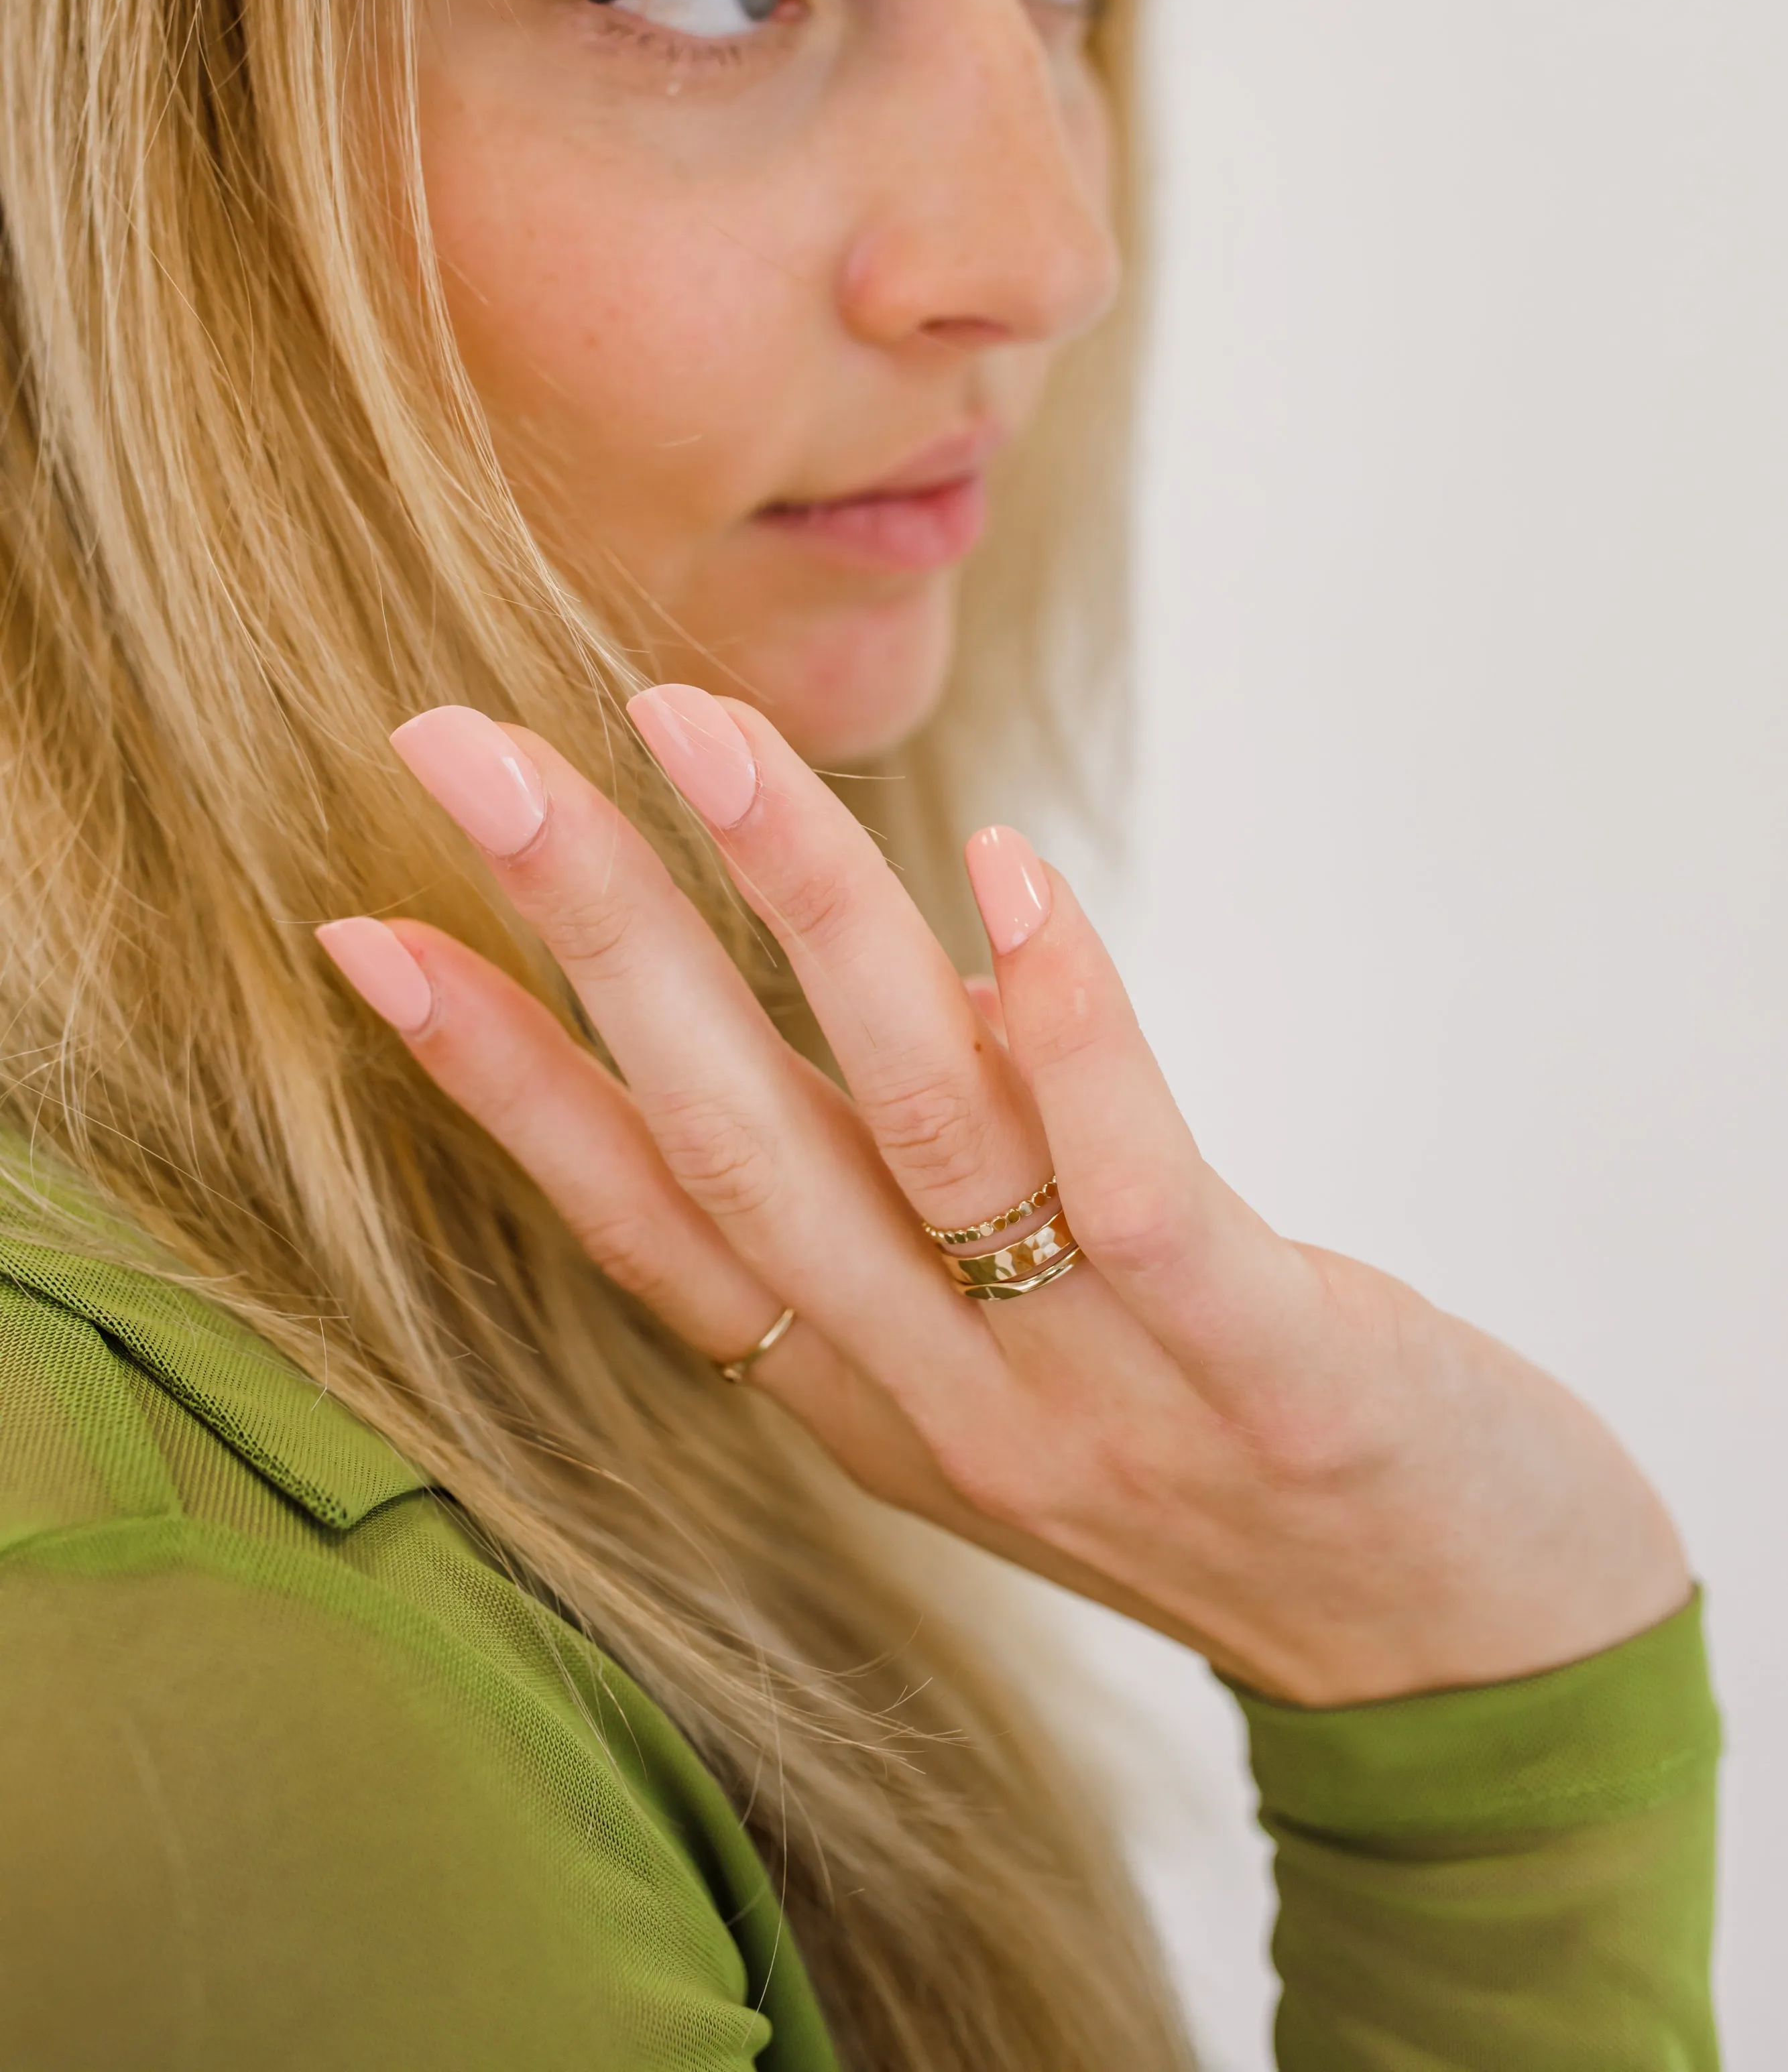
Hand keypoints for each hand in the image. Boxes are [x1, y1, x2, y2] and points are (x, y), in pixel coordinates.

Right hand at [319, 687, 1688, 1705]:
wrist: (1461, 1652)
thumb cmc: (1216, 1449)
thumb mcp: (1010, 1344)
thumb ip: (917, 1181)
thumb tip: (874, 949)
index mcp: (852, 1385)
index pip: (638, 1214)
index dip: (492, 1074)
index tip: (361, 922)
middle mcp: (931, 1397)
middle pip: (725, 1140)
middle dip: (587, 930)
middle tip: (462, 748)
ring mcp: (1090, 1392)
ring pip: (907, 1129)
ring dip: (795, 915)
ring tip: (695, 734)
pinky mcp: (1267, 1371)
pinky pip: (1137, 1190)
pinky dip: (1065, 1031)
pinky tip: (1006, 875)